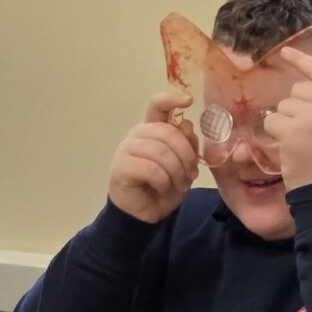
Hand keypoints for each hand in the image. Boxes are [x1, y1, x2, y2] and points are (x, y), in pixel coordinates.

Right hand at [108, 87, 199, 222]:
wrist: (146, 212)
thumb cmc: (164, 186)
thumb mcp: (184, 164)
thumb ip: (186, 143)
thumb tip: (186, 124)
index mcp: (153, 129)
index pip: (157, 105)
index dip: (172, 99)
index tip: (189, 100)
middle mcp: (138, 134)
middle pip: (167, 132)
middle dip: (186, 155)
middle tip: (191, 174)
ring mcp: (126, 150)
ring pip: (161, 152)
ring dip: (177, 172)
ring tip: (178, 184)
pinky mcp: (120, 168)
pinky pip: (151, 169)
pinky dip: (163, 181)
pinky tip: (162, 188)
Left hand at [264, 48, 311, 190]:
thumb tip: (310, 92)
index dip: (302, 61)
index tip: (286, 52)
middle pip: (297, 91)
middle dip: (294, 109)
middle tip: (305, 134)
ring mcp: (311, 116)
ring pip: (282, 107)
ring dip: (285, 124)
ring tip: (300, 145)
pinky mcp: (293, 130)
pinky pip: (272, 122)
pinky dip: (275, 135)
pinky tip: (290, 149)